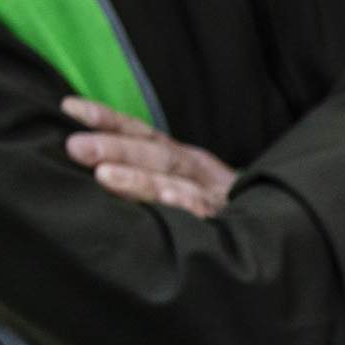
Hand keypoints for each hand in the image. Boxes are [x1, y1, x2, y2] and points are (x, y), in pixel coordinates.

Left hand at [61, 98, 236, 216]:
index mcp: (186, 160)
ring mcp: (217, 197)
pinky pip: (206, 213)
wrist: (275, 237)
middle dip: (116, 148)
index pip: (144, 134)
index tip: (69, 108)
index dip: (109, 119)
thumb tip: (93, 172)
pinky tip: (168, 199)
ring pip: (177, 181)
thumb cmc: (216, 216)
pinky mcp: (231, 223)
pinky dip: (187, 204)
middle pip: (157, 154)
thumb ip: (147, 179)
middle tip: (75, 146)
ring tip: (104, 176)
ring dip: (141, 178)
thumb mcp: (183, 190)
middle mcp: (200, 172)